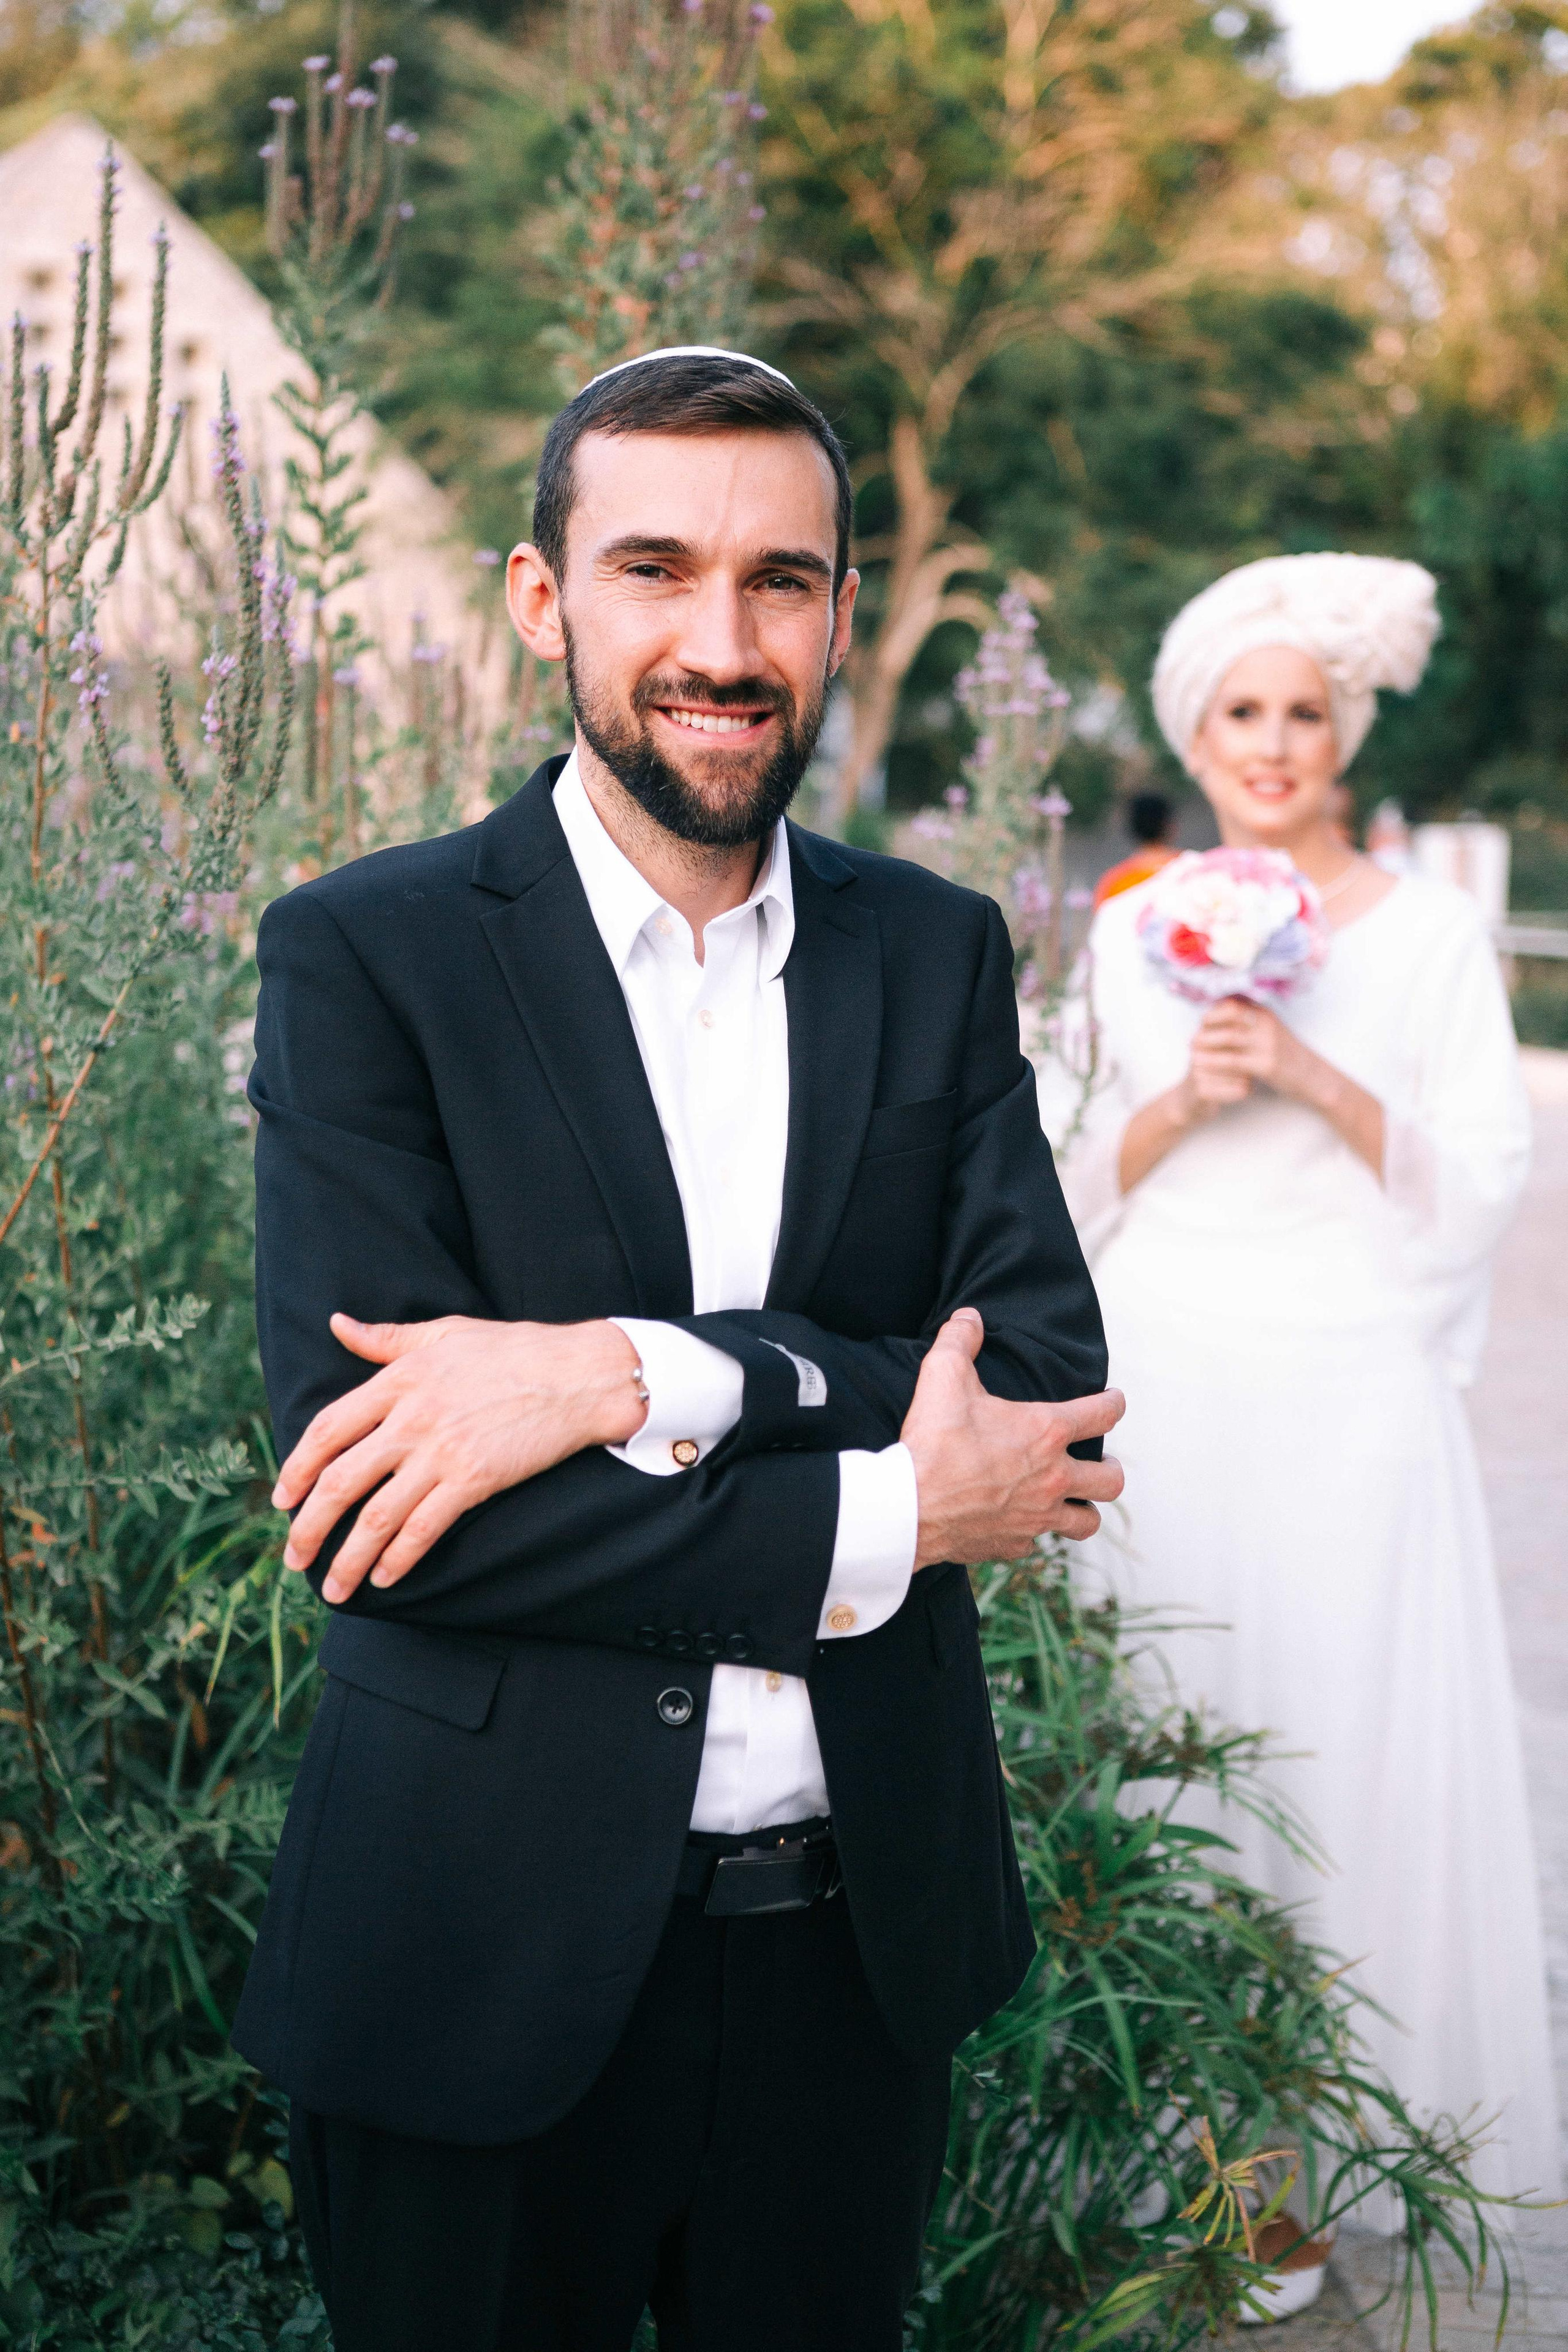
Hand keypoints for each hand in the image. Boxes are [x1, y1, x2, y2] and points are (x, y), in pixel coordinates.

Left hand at [273, 1314, 647, 1602]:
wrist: (577, 1375)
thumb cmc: (512, 1349)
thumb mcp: (444, 1332)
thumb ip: (385, 1337)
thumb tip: (337, 1324)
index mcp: (398, 1380)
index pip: (327, 1429)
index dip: (297, 1468)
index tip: (282, 1498)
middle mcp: (411, 1419)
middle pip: (341, 1481)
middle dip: (309, 1527)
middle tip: (293, 1556)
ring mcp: (442, 1452)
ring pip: (377, 1516)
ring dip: (349, 1559)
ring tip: (334, 1588)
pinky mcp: (474, 1480)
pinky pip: (424, 1528)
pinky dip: (400, 1558)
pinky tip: (385, 1577)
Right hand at [900, 1308, 1124, 1567]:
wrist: (908, 1508)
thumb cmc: (932, 1443)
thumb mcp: (943, 1377)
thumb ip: (959, 1340)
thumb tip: (969, 1317)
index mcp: (1046, 1433)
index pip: (1104, 1413)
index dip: (1114, 1402)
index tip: (1113, 1400)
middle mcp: (1053, 1478)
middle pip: (1112, 1480)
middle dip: (1110, 1469)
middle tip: (1098, 1461)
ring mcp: (1037, 1517)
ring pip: (1088, 1522)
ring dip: (1084, 1509)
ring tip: (1074, 1499)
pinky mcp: (1014, 1545)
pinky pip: (1037, 1542)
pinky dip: (1032, 1532)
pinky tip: (1017, 1521)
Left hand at [1180, 996, 1316, 1115]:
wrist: (1311, 1075)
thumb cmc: (1286, 1054)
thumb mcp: (1269, 1031)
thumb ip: (1249, 1021)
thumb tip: (1223, 1012)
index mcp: (1265, 1013)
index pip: (1231, 1004)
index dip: (1212, 1014)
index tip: (1200, 1024)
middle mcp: (1266, 1024)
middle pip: (1227, 1018)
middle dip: (1205, 1030)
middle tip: (1190, 1042)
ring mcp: (1268, 1043)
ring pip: (1227, 1038)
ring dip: (1205, 1047)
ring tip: (1191, 1055)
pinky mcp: (1267, 1063)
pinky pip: (1233, 1061)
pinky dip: (1215, 1064)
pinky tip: (1202, 1069)